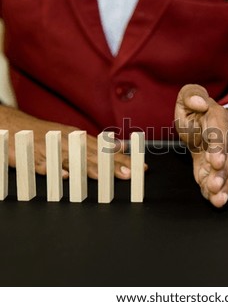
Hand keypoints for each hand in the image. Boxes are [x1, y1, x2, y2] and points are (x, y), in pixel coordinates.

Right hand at [0, 105, 138, 179]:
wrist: (9, 125)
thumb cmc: (45, 134)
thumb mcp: (73, 135)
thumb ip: (97, 144)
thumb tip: (122, 146)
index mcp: (78, 138)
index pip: (106, 150)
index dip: (123, 159)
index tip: (140, 168)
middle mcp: (68, 142)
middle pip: (93, 155)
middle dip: (112, 165)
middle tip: (129, 174)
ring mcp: (50, 149)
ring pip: (72, 159)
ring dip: (88, 168)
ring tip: (104, 176)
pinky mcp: (30, 156)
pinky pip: (42, 164)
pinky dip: (53, 170)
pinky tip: (64, 175)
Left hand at [175, 84, 227, 207]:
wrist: (210, 125)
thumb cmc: (198, 112)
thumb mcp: (190, 96)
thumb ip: (192, 95)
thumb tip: (199, 103)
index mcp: (217, 120)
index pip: (220, 133)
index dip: (218, 147)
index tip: (216, 160)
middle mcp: (225, 141)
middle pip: (226, 157)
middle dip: (221, 172)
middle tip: (215, 184)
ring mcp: (223, 157)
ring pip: (225, 173)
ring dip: (221, 186)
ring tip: (217, 199)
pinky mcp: (216, 170)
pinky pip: (219, 181)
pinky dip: (217, 192)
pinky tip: (214, 201)